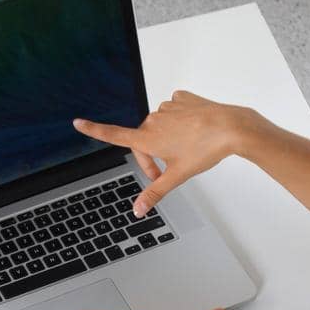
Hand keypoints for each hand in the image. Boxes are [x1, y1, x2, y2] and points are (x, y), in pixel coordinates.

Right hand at [73, 90, 251, 215]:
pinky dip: (178, 121)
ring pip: (160, 126)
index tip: (78, 122)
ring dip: (166, 139)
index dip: (94, 130)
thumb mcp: (177, 176)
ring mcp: (168, 107)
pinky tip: (191, 129)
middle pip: (143, 140)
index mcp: (147, 138)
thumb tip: (138, 209)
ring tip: (185, 150)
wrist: (230, 128)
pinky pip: (174, 110)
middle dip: (150, 158)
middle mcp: (153, 120)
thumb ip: (155, 192)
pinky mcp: (182, 99)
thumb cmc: (204, 150)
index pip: (113, 135)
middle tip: (165, 173)